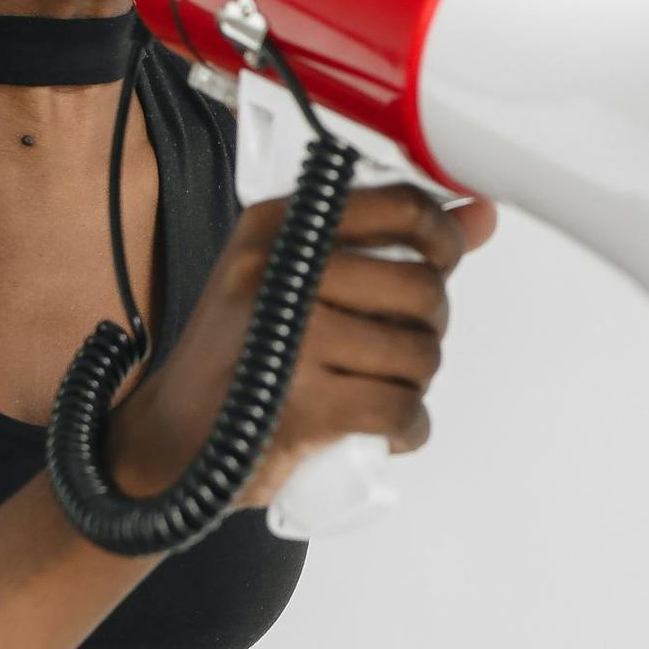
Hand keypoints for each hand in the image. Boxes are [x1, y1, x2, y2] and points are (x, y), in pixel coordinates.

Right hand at [108, 181, 498, 513]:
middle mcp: (280, 273)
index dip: (443, 235)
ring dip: (416, 382)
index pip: (400, 206)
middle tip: (398, 346)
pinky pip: (401, 410)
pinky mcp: (303, 406)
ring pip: (419, 354)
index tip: (444, 260)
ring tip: (380, 387)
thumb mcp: (293, 276)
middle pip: (422, 286)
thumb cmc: (238, 356)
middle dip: (428, 327)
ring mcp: (292, 339)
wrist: (170, 443)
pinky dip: (408, 427)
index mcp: (278, 228)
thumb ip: (387, 241)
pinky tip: (386, 428)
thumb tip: (478, 214)